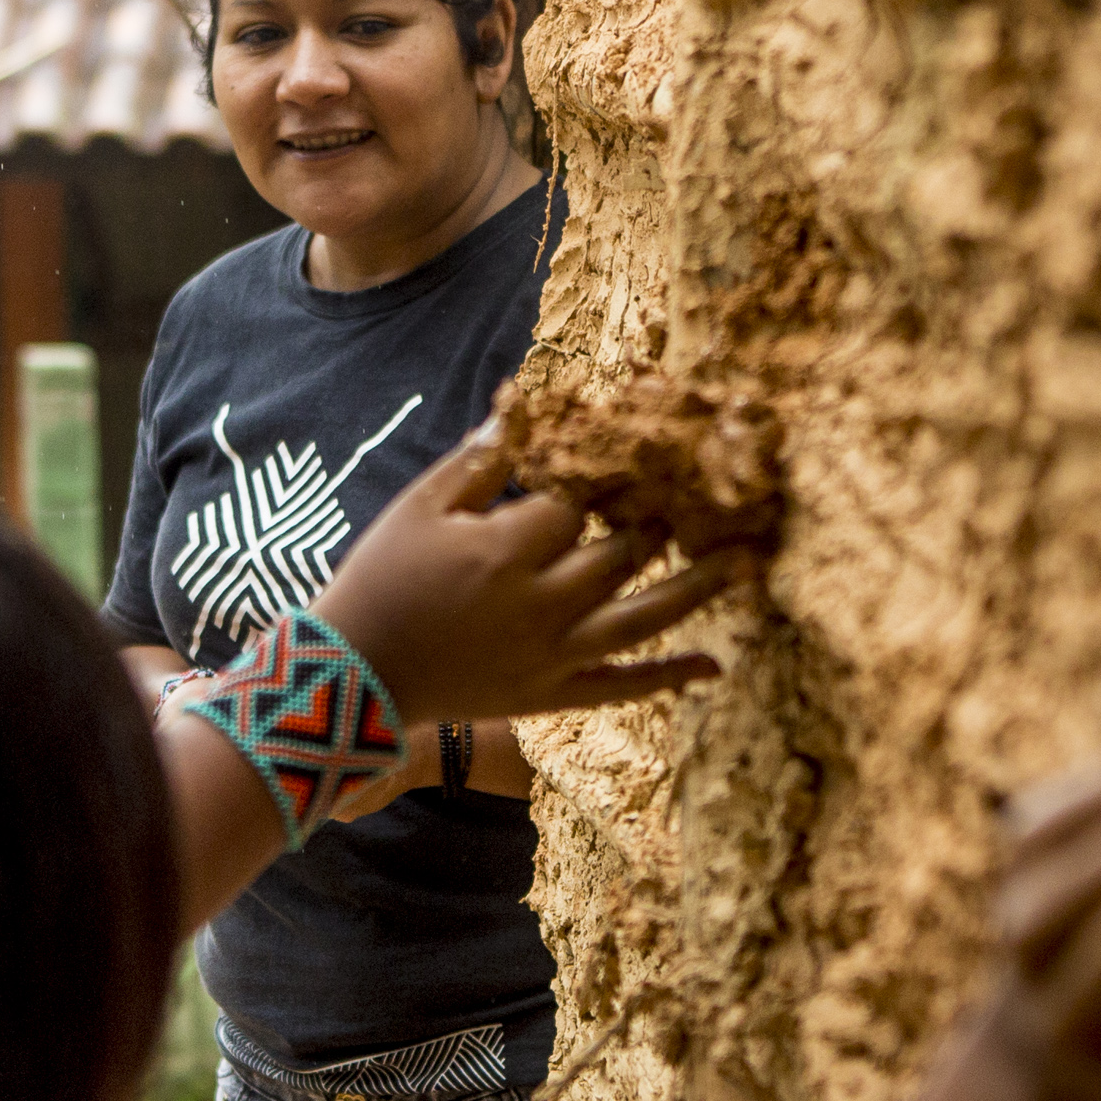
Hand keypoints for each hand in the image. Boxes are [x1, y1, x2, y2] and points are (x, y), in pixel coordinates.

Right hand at [313, 423, 747, 728]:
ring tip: (746, 560)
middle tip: (701, 488)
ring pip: (643, 617)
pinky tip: (716, 665)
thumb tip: (527, 404)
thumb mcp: (421, 505)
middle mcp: (543, 604)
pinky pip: (624, 689)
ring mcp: (553, 656)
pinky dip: (671, 677)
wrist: (355, 674)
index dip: (609, 470)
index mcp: (508, 549)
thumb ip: (483, 460)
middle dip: (662, 516)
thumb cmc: (382, 577)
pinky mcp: (552, 696)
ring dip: (698, 587)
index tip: (636, 446)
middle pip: (623, 550)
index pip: (581, 499)